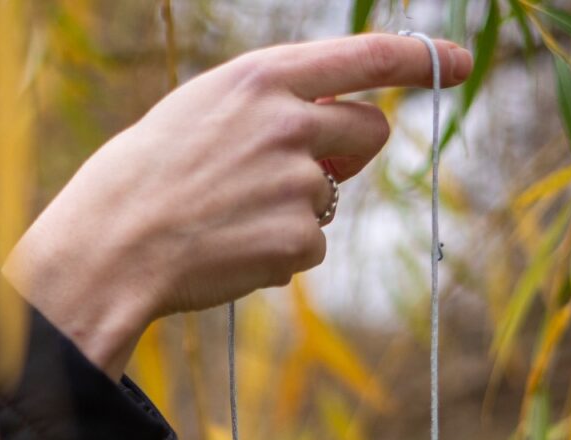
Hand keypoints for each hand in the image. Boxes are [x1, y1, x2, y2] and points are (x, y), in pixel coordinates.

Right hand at [3, 33, 471, 379]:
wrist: (114, 244)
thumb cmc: (151, 175)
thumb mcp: (205, 111)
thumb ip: (277, 108)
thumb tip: (351, 133)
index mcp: (263, 78)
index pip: (366, 56)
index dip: (421, 58)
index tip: (456, 64)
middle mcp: (290, 123)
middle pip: (370, 130)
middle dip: (348, 154)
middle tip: (294, 176)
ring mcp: (298, 184)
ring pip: (332, 198)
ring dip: (296, 211)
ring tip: (230, 219)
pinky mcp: (297, 240)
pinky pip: (311, 246)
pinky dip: (281, 253)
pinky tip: (233, 249)